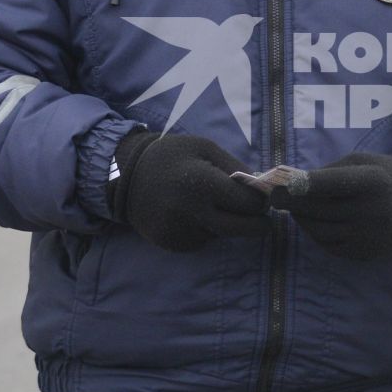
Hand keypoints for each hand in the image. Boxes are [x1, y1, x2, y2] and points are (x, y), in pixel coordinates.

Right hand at [108, 130, 267, 251]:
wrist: (126, 176)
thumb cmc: (172, 156)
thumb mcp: (205, 148)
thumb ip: (235, 168)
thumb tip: (262, 189)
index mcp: (203, 183)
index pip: (247, 203)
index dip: (260, 201)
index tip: (264, 199)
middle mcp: (192, 212)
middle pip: (241, 229)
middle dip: (257, 224)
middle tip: (262, 219)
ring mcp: (180, 231)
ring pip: (222, 235)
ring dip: (226, 224)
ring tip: (209, 204)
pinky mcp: (172, 244)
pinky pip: (202, 240)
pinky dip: (206, 230)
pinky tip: (191, 214)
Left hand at [281, 152, 391, 260]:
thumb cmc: (379, 177)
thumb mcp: (361, 162)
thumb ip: (329, 171)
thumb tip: (291, 184)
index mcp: (372, 182)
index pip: (332, 183)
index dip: (305, 184)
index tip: (284, 185)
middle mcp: (372, 210)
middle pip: (319, 208)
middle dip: (293, 202)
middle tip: (276, 197)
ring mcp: (367, 235)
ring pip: (318, 229)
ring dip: (301, 218)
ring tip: (296, 208)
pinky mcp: (363, 252)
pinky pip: (327, 244)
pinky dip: (314, 233)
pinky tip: (313, 222)